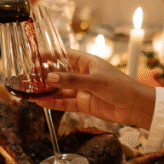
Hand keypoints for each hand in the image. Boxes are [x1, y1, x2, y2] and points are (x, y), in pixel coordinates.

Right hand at [38, 50, 155, 128]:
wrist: (136, 107)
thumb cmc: (121, 87)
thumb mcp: (95, 81)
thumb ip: (72, 80)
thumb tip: (51, 77)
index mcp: (88, 63)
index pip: (64, 56)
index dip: (49, 56)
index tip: (34, 56)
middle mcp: (83, 75)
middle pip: (59, 73)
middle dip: (44, 75)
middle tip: (28, 77)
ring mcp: (83, 90)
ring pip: (60, 89)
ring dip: (46, 91)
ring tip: (30, 91)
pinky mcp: (84, 104)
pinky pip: (65, 102)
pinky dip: (53, 103)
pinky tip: (41, 103)